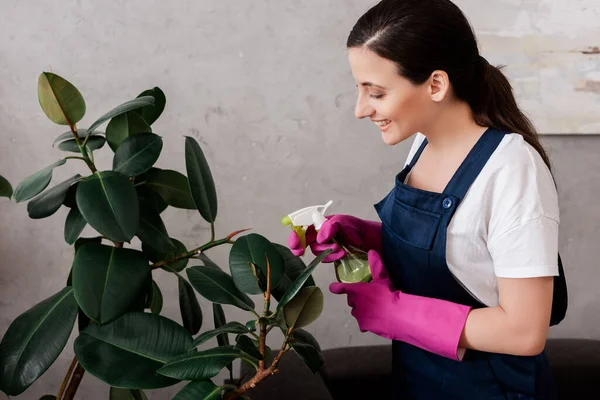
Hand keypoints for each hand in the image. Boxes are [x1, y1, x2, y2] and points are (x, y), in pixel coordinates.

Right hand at [287, 214, 381, 262]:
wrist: (373, 241)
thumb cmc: (358, 228)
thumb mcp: (345, 222)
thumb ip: (331, 226)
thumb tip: (320, 238)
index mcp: (321, 223)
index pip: (302, 226)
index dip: (295, 235)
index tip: (295, 243)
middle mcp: (321, 234)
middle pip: (305, 241)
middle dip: (300, 246)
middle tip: (300, 251)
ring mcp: (326, 246)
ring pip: (316, 251)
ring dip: (325, 252)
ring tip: (340, 249)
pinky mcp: (332, 257)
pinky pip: (325, 259)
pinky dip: (332, 257)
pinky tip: (342, 254)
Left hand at [329, 250, 470, 360]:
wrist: (395, 314)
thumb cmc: (387, 294)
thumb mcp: (383, 278)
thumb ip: (376, 265)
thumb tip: (372, 251)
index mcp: (356, 290)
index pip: (341, 288)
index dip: (337, 288)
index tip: (333, 288)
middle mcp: (354, 303)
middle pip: (351, 301)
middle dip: (356, 299)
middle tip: (367, 297)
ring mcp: (358, 315)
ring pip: (356, 312)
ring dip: (361, 310)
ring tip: (372, 309)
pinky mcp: (364, 326)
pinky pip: (362, 323)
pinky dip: (367, 322)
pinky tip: (376, 320)